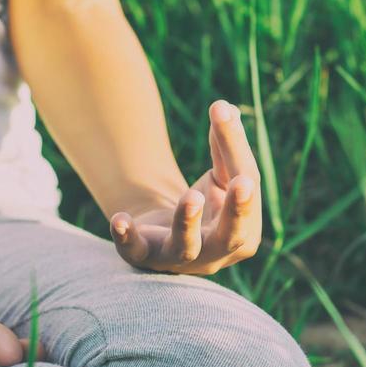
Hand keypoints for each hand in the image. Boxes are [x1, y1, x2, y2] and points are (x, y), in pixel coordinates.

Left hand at [108, 99, 263, 275]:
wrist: (166, 234)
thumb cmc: (206, 202)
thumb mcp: (220, 173)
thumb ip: (226, 144)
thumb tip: (225, 107)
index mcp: (245, 232)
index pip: (246, 193)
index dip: (238, 154)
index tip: (223, 113)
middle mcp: (216, 254)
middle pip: (231, 236)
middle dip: (237, 211)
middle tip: (243, 184)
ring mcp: (179, 259)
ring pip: (186, 246)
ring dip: (188, 222)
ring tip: (191, 196)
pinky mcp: (143, 256)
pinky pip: (135, 250)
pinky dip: (127, 236)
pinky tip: (119, 219)